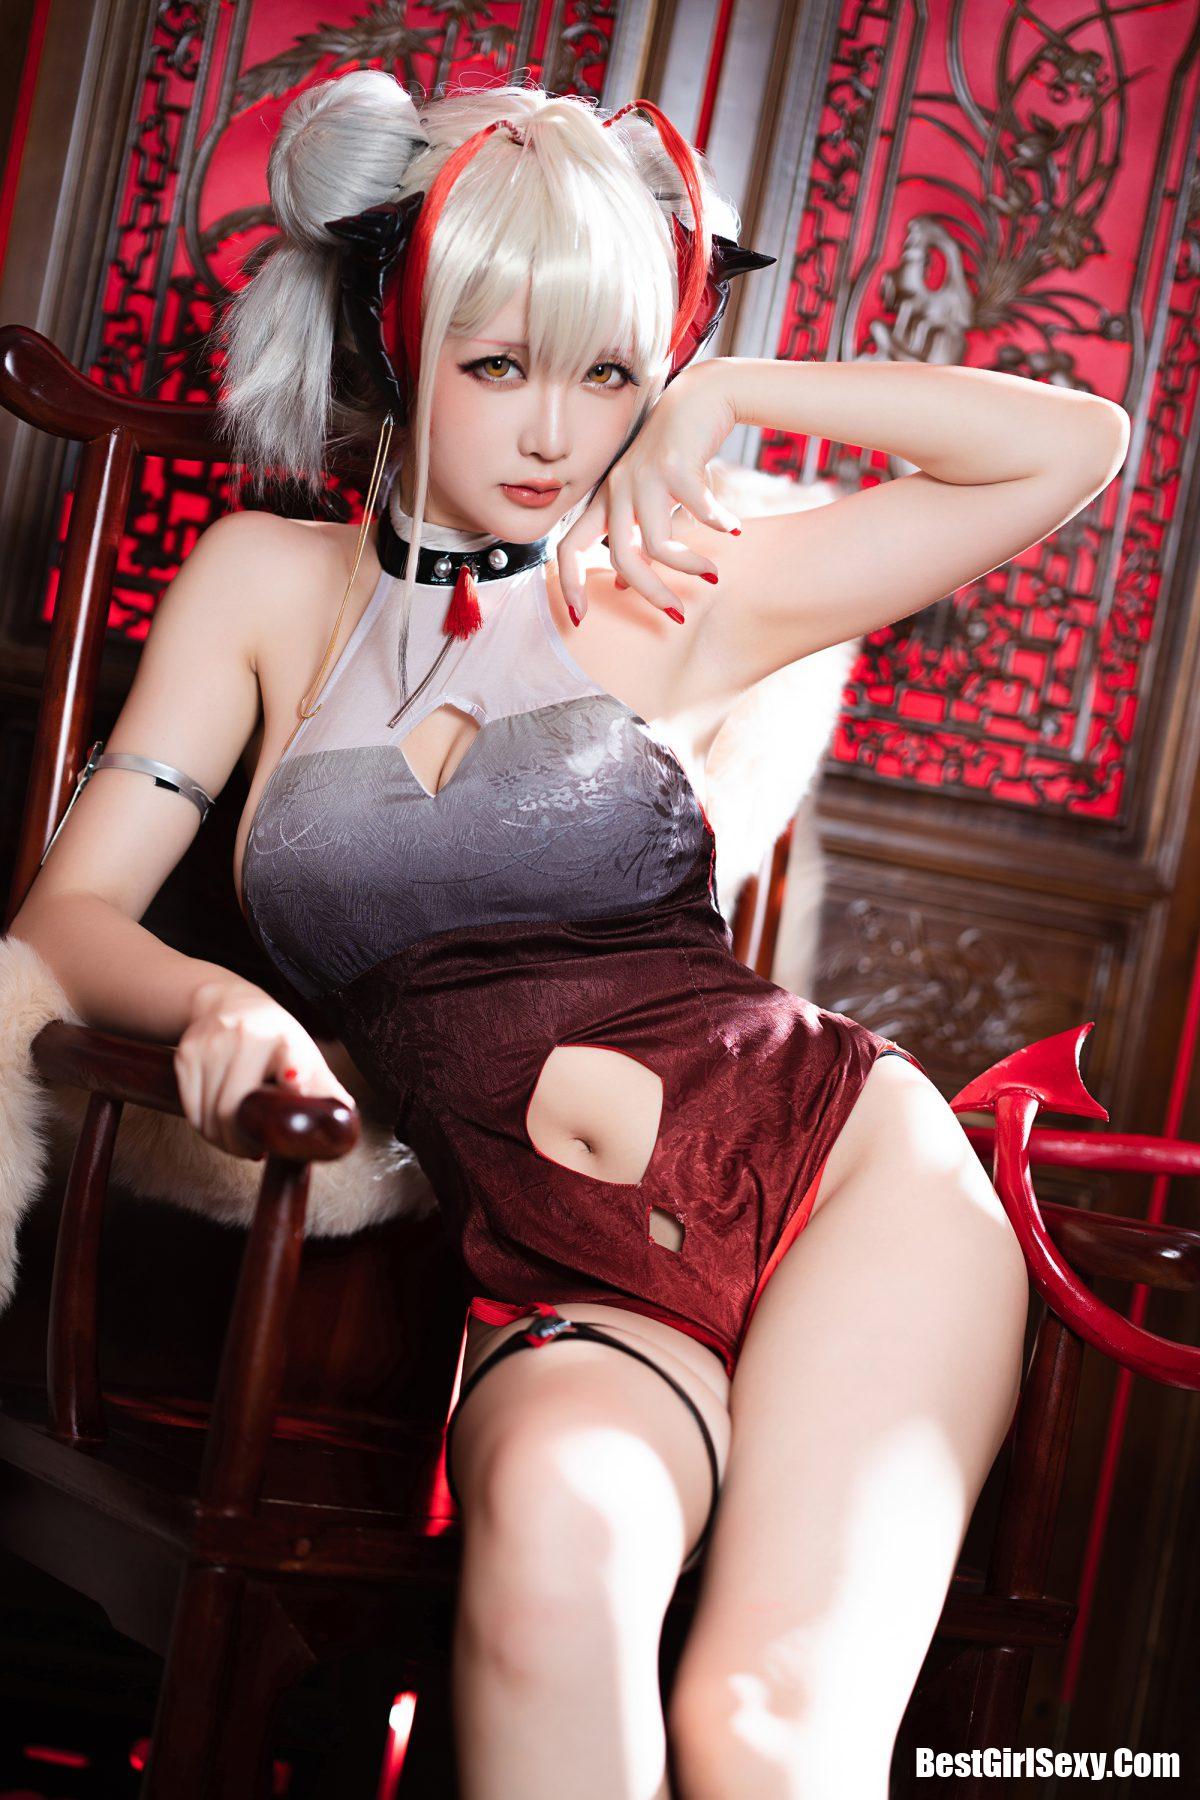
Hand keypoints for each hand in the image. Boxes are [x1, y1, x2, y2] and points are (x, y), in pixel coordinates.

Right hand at [175, 978, 356, 1158]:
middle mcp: (245, 1035)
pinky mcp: (186, 1054)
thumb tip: (343, 1123)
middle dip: (242, 1143)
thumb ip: (323, 1088)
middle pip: (234, 1109)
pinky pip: (191, 1109)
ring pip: (208, 1116)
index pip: (291, 1054)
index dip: (295, 1070)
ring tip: (239, 1141)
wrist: (225, 1002)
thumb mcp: (304, 1054)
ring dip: (222, 1140)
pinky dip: (204, 1127)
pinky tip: (219, 1127)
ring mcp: (210, 1044)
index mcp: (284, 1036)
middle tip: (255, 1151)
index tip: (295, 1082)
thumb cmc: (274, 1037)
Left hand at [556, 360, 741, 623]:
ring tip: (713, 574)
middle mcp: (618, 488)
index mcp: (606, 500)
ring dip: (687, 566)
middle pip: (620, 555)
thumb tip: (619, 582)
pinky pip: (698, 512)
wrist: (701, 396)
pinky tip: (734, 530)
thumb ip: (633, 537)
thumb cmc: (676, 453)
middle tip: (677, 613)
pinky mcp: (675, 463)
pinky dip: (718, 526)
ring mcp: (644, 475)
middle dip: (649, 593)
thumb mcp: (649, 499)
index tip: (581, 619)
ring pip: (657, 543)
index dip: (568, 585)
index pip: (568, 546)